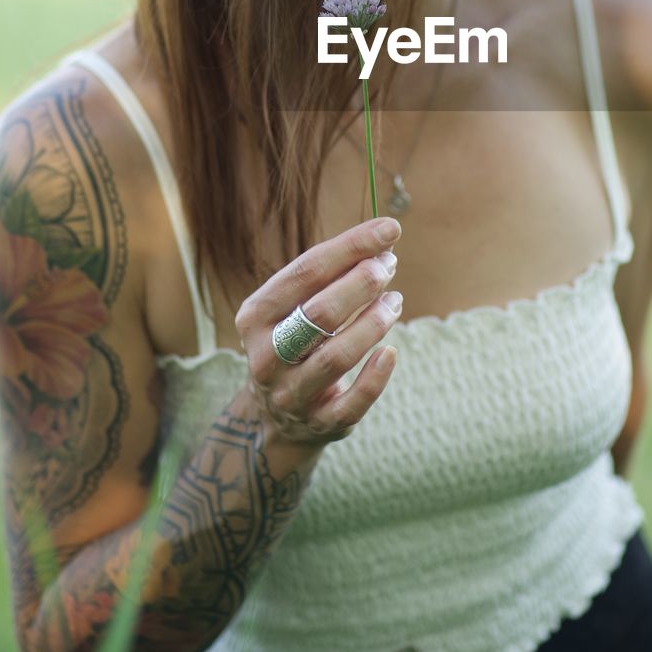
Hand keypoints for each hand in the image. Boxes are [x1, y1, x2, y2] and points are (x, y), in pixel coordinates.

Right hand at [235, 218, 402, 445]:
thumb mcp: (296, 306)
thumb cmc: (298, 340)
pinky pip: (351, 404)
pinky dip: (374, 377)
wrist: (278, 417)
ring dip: (373, 323)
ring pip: (336, 357)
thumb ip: (332, 276)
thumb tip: (383, 240)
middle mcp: (266, 357)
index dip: (351, 247)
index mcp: (255, 316)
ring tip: (395, 300)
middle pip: (319, 314)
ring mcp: (290, 394)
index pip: (305, 272)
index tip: (390, 228)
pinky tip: (391, 352)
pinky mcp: (319, 424)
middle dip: (362, 283)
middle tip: (390, 265)